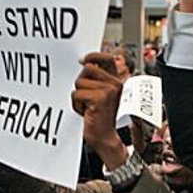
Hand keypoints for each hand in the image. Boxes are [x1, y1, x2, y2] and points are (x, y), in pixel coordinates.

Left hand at [71, 53, 127, 168]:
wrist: (104, 137)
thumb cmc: (99, 116)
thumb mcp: (100, 94)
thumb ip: (96, 78)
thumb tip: (83, 62)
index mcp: (116, 80)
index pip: (106, 58)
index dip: (93, 56)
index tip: (82, 60)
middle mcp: (115, 83)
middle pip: (87, 68)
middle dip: (81, 82)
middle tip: (87, 98)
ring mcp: (109, 90)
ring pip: (79, 82)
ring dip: (78, 96)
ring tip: (87, 106)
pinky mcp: (100, 99)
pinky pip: (77, 94)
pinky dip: (76, 104)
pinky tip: (86, 112)